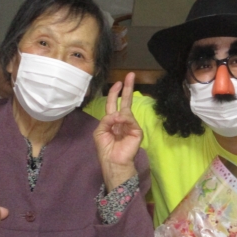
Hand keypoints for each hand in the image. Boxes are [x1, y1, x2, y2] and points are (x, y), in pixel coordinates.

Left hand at [94, 72, 142, 191]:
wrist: (113, 162)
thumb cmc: (105, 149)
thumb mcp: (100, 131)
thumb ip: (106, 120)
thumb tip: (118, 113)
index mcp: (112, 121)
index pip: (114, 103)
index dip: (115, 93)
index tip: (118, 82)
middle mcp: (123, 121)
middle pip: (126, 101)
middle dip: (127, 89)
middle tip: (130, 75)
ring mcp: (131, 125)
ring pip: (126, 111)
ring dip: (119, 115)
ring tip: (115, 124)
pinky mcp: (137, 131)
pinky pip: (130, 120)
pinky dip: (124, 121)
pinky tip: (120, 124)